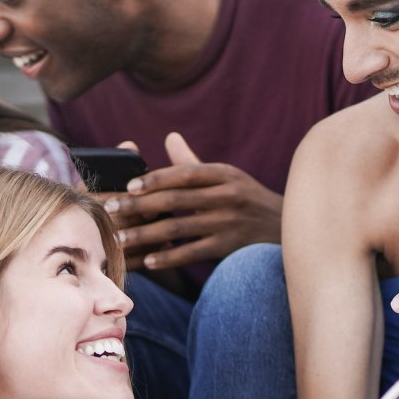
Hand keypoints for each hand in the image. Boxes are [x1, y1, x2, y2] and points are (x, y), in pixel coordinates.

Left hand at [103, 133, 281, 270]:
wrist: (286, 229)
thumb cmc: (247, 200)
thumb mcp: (228, 176)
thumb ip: (194, 162)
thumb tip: (169, 137)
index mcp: (224, 174)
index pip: (185, 173)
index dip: (155, 179)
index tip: (128, 186)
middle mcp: (228, 196)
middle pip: (176, 200)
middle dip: (140, 206)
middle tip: (111, 209)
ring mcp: (230, 223)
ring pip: (180, 228)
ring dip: (147, 235)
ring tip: (121, 239)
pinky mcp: (230, 247)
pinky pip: (193, 252)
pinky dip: (169, 257)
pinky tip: (149, 260)